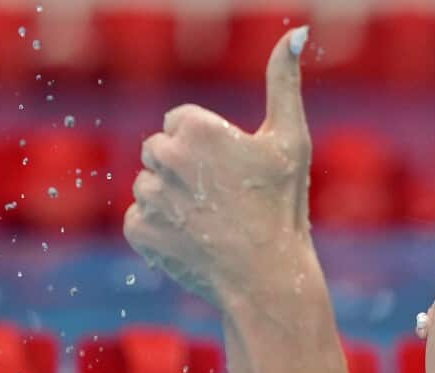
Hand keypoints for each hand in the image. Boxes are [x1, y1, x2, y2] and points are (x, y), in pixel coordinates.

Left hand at [123, 27, 312, 308]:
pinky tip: (190, 240)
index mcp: (195, 128)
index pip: (179, 123)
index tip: (231, 172)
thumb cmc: (282, 206)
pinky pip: (138, 219)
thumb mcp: (290, 139)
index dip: (207, 147)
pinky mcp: (138, 231)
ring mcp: (148, 197)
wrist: (266, 278)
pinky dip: (159, 230)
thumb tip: (296, 32)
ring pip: (148, 186)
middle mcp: (165, 157)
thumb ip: (284, 81)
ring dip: (172, 200)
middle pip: (158, 150)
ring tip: (208, 222)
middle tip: (220, 198)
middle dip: (183, 169)